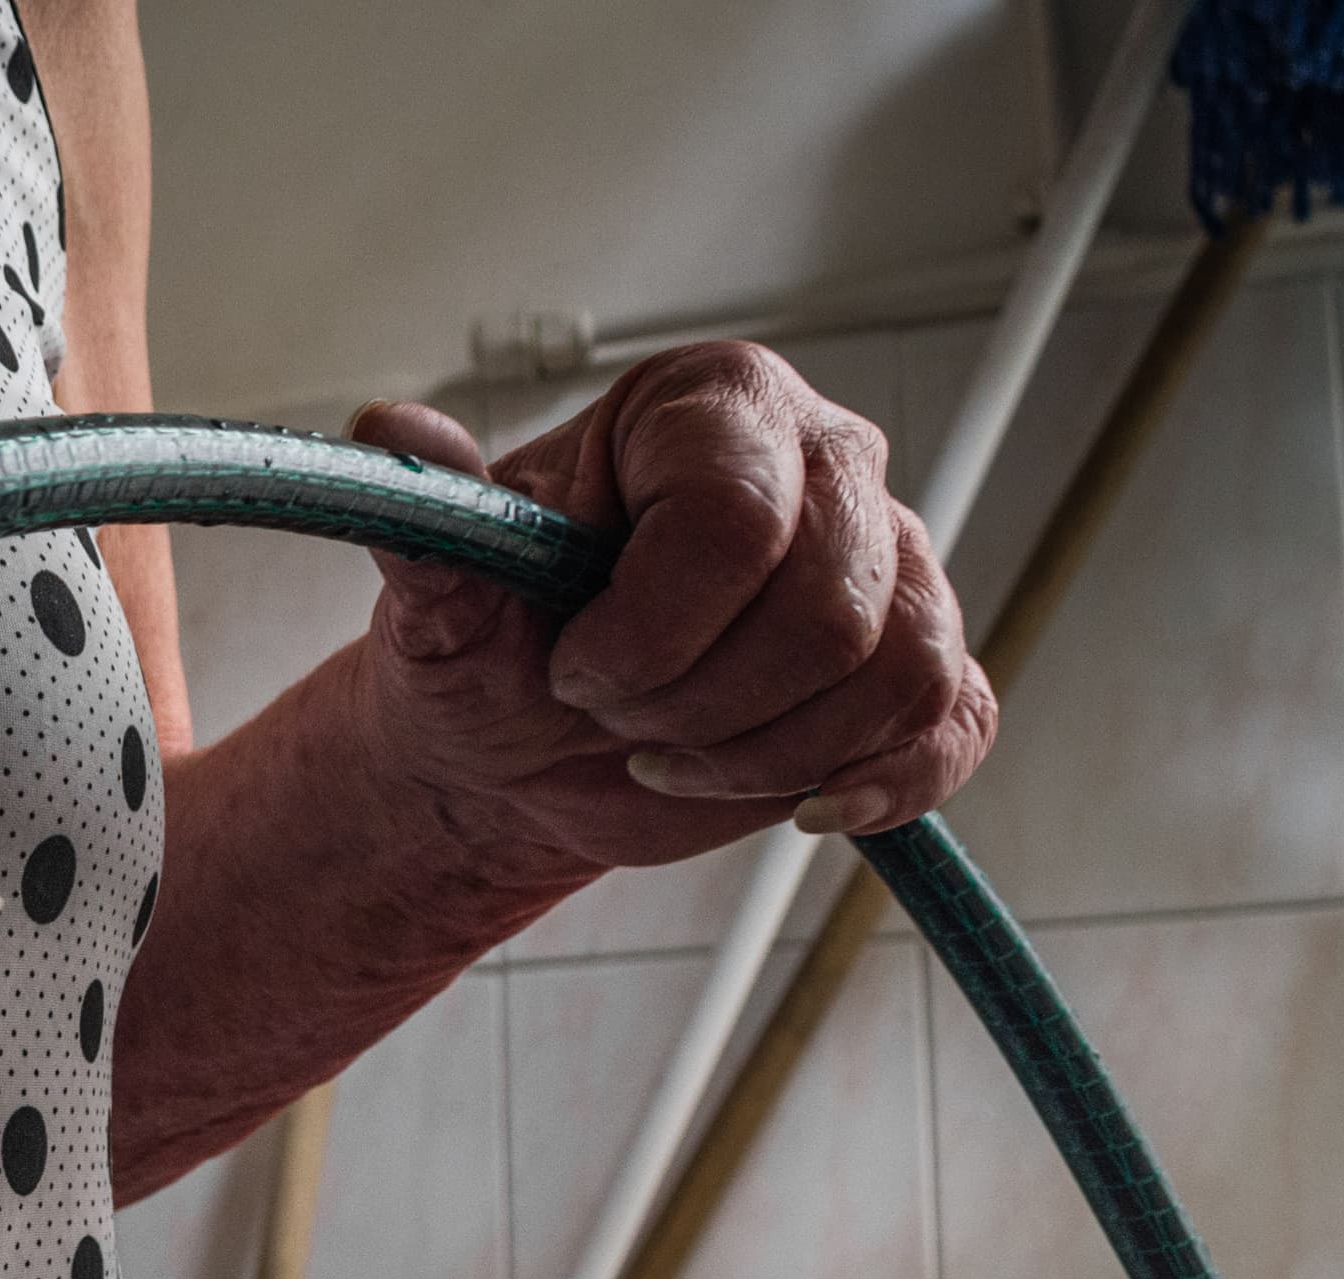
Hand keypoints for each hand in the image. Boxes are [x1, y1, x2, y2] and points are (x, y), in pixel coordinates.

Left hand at [347, 344, 995, 887]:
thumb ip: (432, 523)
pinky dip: (879, 784)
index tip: (575, 667)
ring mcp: (889, 560)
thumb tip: (388, 428)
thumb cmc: (489, 645)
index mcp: (710, 407)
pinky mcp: (913, 664)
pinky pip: (955, 722)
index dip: (652, 631)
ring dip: (762, 754)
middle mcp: (826, 460)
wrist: (518, 745)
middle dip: (700, 705)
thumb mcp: (444, 595)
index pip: (737, 522)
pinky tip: (801, 807)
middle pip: (829, 611)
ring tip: (669, 755)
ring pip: (896, 673)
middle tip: (617, 719)